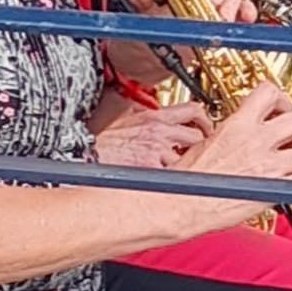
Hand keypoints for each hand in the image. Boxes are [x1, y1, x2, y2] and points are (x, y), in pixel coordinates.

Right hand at [93, 101, 212, 169]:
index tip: (207, 128)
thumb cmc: (101, 143)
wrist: (84, 155)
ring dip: (184, 165)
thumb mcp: (124, 121)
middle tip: (198, 154)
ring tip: (174, 170)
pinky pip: (173, 175)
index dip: (205, 120)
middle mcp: (160, 132)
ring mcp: (158, 151)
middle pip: (197, 136)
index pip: (193, 110)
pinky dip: (171, 178)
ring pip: (187, 158)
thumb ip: (140, 117)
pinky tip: (164, 179)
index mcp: (154, 117)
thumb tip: (145, 115)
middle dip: (200, 147)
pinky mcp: (153, 169)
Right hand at [182, 80, 291, 224]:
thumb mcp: (203, 145)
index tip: (280, 107)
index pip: (268, 93)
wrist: (180, 205)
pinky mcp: (273, 189)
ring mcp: (267, 165)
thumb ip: (227, 135)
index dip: (280, 99)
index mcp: (236, 125)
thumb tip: (234, 135)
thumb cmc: (184, 181)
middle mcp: (255, 141)